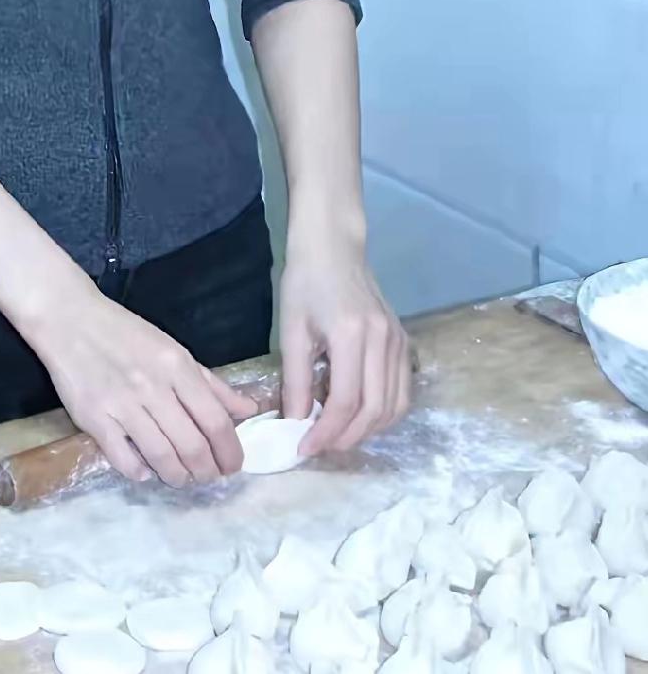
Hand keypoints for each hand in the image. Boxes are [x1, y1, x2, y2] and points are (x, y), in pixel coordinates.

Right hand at [26, 278, 258, 486]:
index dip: (230, 450)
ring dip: (178, 476)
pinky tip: (145, 470)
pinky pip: (124, 459)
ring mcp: (122, 405)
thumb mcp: (173, 350)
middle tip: (208, 477)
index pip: (215, 420)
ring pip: (161, 457)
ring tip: (181, 478)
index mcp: (176, 367)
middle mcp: (153, 387)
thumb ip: (211, 384)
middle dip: (207, 471)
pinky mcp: (94, 419)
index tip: (234, 466)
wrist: (70, 319)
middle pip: (192, 445)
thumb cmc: (126, 334)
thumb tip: (249, 410)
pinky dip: (140, 472)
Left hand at [279, 228, 410, 455]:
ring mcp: (398, 340)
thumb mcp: (291, 329)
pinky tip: (360, 417)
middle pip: (375, 409)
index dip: (326, 432)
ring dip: (368, 431)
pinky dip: (384, 413)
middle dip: (347, 438)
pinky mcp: (403, 340)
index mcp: (351, 334)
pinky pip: (402, 391)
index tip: (304, 449)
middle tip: (320, 448)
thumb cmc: (305, 282)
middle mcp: (382, 340)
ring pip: (394, 406)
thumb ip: (296, 379)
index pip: (346, 400)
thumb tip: (296, 424)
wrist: (333, 246)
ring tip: (338, 437)